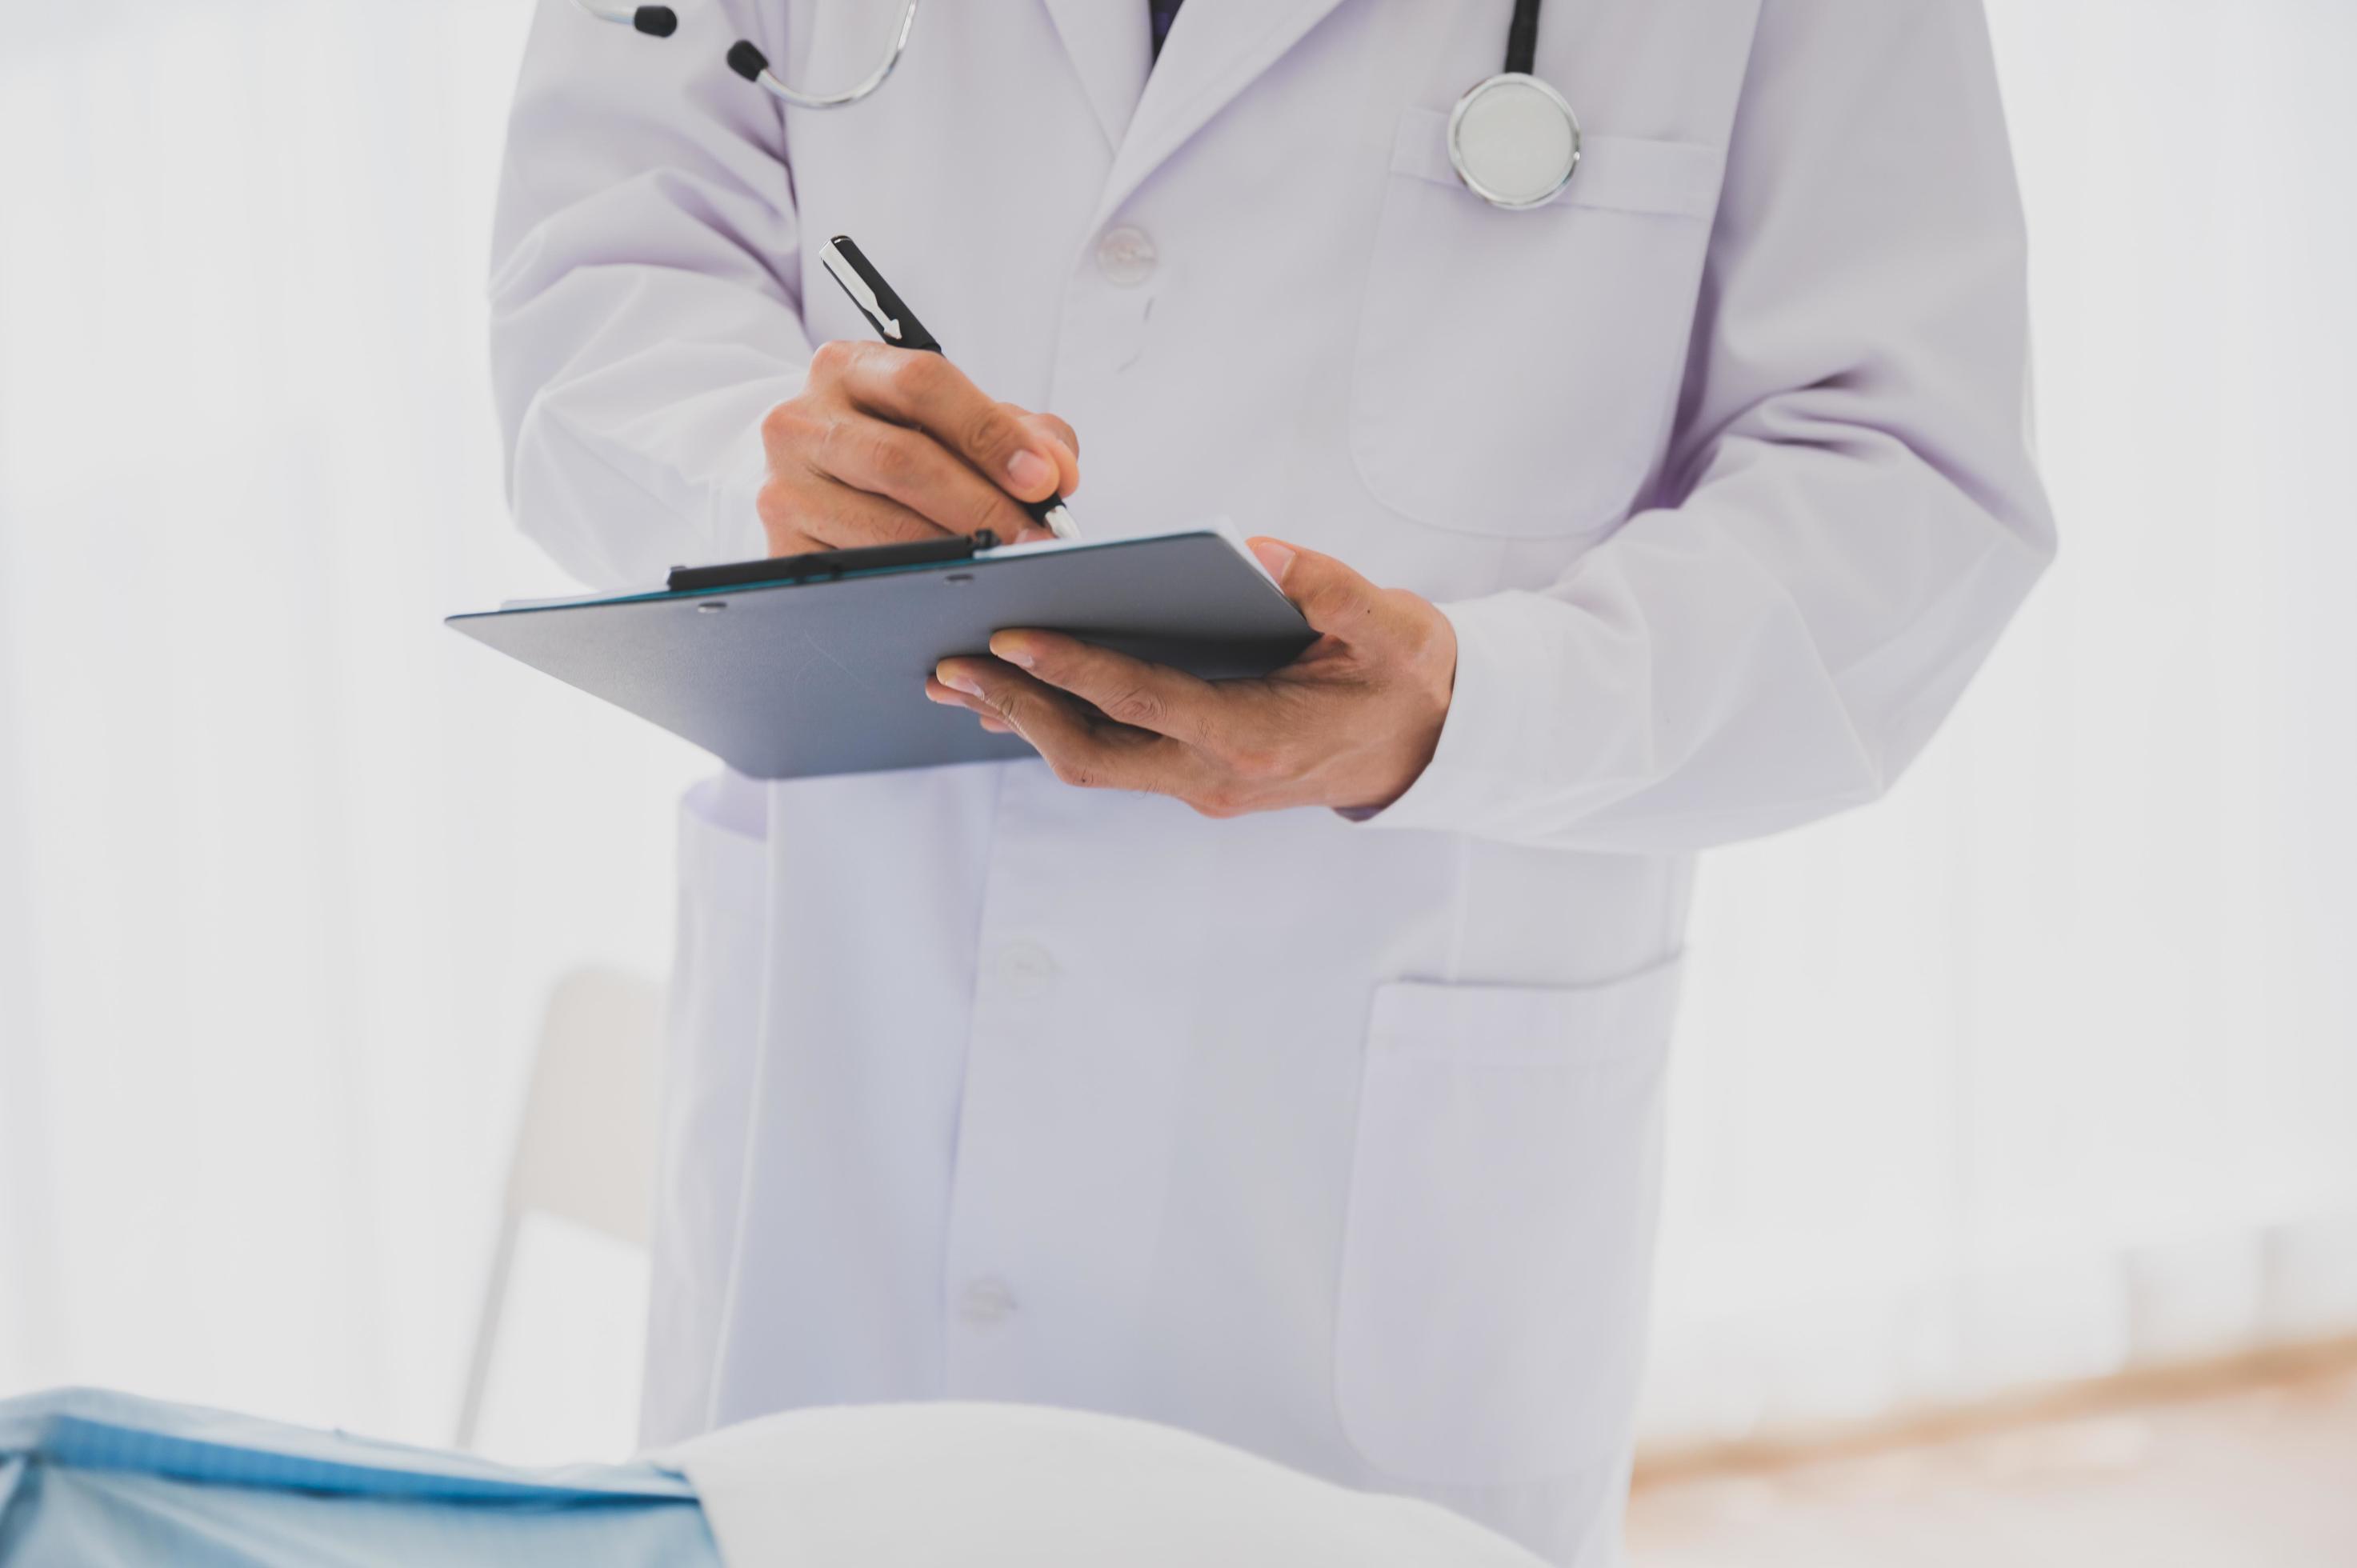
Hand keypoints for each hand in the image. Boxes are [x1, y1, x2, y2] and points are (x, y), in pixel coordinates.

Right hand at [758, 340, 1079, 554]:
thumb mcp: (954, 420)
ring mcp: (783, 487)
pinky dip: (915, 585)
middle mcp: (801, 420)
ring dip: (955, 553)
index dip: (988, 431)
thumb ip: (1019, 432)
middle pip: (901, 459)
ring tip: (1008, 569)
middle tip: (1035, 540)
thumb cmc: (898, 443)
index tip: (1042, 479)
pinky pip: (859, 574)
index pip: (922, 383)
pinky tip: (955, 590)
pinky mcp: (782, 548)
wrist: (809, 479)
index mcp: (848, 368)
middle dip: (981, 505)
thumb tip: (1057, 471)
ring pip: (880, 527)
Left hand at [926, 540, 1456, 817]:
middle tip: (948, 664)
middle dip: (1017, 707)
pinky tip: (1013, 696)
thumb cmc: (1406, 679)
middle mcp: (1218, 776)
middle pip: (1092, 752)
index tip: (1010, 633)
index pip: (1142, 702)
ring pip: (1093, 763)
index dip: (1071, 669)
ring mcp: (1203, 787)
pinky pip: (1112, 757)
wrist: (1432, 745)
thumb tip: (1262, 549)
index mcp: (1257, 738)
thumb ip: (1330, 588)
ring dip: (1024, 722)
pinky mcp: (1194, 779)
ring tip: (956, 680)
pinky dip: (1059, 726)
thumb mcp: (1391, 626)